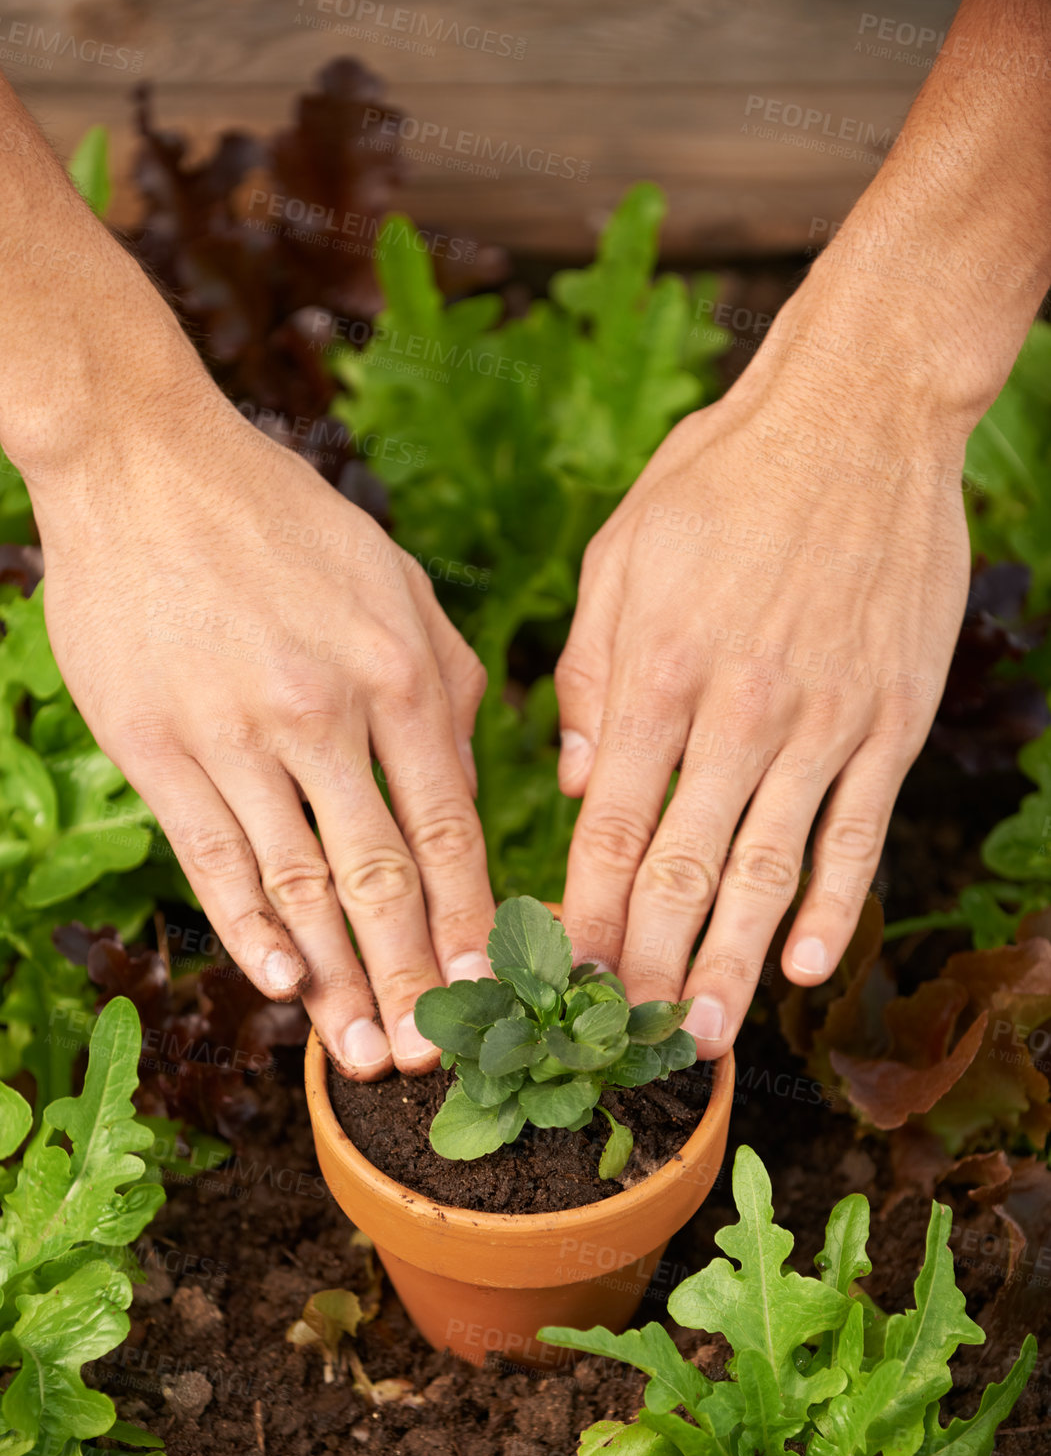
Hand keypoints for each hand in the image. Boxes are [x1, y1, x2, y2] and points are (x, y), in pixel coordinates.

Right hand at [30, 388, 494, 1078]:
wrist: (145, 465)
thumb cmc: (285, 525)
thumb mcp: (397, 584)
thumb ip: (448, 686)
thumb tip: (470, 790)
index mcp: (401, 673)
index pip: (450, 828)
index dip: (472, 920)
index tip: (492, 990)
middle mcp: (327, 713)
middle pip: (382, 876)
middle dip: (414, 975)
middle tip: (432, 1057)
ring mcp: (237, 735)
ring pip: (300, 884)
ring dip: (337, 978)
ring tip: (360, 1052)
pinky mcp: (158, 747)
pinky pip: (214, 858)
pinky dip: (250, 929)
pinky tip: (280, 983)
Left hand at [554, 272, 974, 1056]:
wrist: (860, 416)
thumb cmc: (722, 481)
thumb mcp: (623, 557)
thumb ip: (590, 676)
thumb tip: (574, 786)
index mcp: (657, 672)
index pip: (611, 825)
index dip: (587, 913)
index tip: (564, 978)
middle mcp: (737, 711)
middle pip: (684, 869)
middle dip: (652, 964)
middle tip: (627, 1039)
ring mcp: (821, 721)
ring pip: (768, 869)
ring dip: (734, 961)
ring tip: (708, 1034)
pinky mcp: (890, 721)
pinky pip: (858, 832)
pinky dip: (832, 904)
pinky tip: (806, 964)